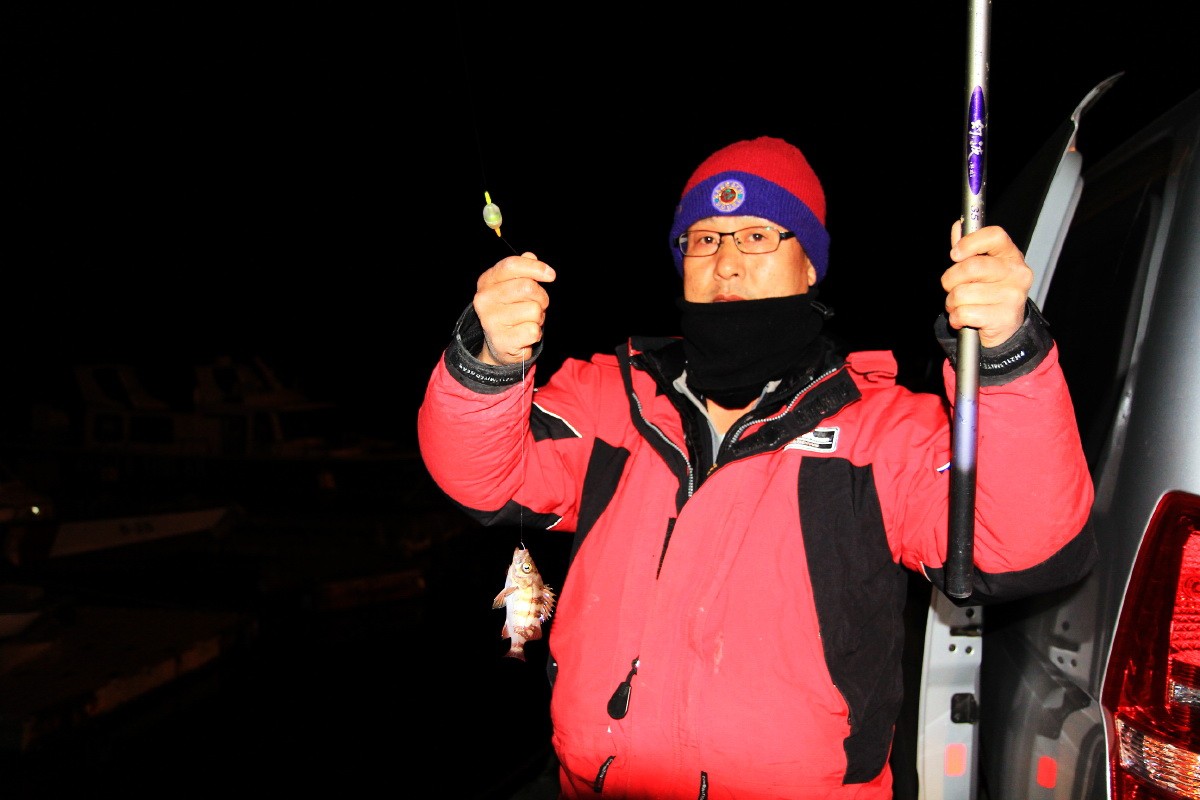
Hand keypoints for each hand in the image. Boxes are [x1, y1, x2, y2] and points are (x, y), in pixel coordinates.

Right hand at [473, 252, 555, 364]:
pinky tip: (525, 335)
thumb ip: (522, 271)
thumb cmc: (511, 310)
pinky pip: (533, 330)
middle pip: (527, 287)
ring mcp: (491, 321)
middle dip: (541, 297)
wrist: (500, 344)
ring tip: (528, 321)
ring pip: (534, 310)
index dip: (535, 267)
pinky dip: (536, 333)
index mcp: (486, 282)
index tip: (550, 275)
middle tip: (538, 305)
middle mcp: (484, 300)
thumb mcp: (513, 286)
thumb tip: (530, 256)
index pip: (511, 265)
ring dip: (539, 317)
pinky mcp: (502, 341)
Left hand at [942, 221, 1033, 347]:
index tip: (955, 254)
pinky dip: (956, 318)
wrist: (1005, 329)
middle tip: (951, 288)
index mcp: (1011, 256)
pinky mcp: (1004, 317)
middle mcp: (1017, 273)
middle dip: (950, 280)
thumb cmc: (989, 294)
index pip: (995, 236)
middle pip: (971, 267)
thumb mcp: (982, 270)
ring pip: (962, 293)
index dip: (970, 242)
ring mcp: (1013, 296)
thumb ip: (969, 249)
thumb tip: (958, 227)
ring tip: (960, 306)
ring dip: (952, 303)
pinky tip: (964, 319)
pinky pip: (964, 313)